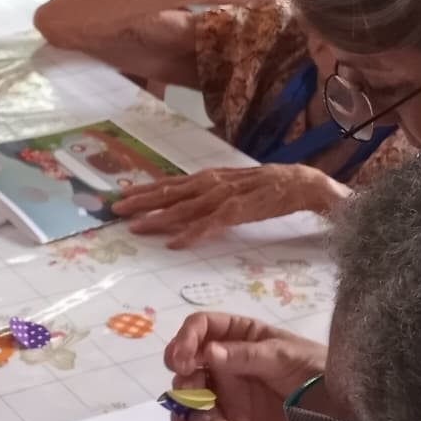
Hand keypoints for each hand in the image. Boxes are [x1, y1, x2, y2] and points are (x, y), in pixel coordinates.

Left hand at [114, 164, 347, 247]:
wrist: (304, 183)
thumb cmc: (268, 188)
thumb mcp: (233, 188)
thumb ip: (209, 195)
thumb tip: (186, 205)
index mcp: (210, 177)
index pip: (171, 184)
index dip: (145, 190)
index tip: (120, 197)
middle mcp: (213, 183)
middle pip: (171, 192)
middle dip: (142, 201)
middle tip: (115, 209)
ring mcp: (226, 196)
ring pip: (185, 208)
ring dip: (159, 218)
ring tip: (136, 227)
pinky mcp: (241, 210)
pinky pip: (211, 224)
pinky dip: (192, 233)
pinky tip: (175, 243)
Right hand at [162, 311, 325, 420]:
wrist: (339, 407)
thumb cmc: (315, 370)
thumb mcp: (282, 357)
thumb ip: (245, 356)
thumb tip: (207, 351)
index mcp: (241, 333)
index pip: (202, 327)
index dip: (186, 338)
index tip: (180, 358)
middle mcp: (229, 357)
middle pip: (192, 355)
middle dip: (181, 366)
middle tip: (182, 383)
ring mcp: (230, 385)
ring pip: (195, 384)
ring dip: (187, 391)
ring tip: (191, 403)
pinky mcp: (234, 412)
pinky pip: (207, 411)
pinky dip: (198, 415)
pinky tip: (198, 420)